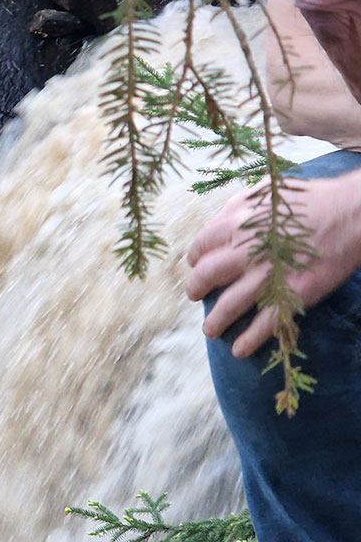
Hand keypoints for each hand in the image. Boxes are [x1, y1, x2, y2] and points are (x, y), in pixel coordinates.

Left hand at [186, 169, 360, 356]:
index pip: (201, 245)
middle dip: (196, 289)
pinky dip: (249, 340)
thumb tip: (215, 225)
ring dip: (215, 321)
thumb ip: (236, 208)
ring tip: (210, 331)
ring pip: (229, 304)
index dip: (195, 258)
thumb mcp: (265, 192)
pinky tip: (239, 349)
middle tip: (195, 295)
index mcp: (237, 222)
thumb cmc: (311, 198)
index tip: (195, 264)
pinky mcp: (292, 294)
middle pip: (207, 275)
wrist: (353, 213)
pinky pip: (264, 323)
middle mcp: (246, 250)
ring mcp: (268, 275)